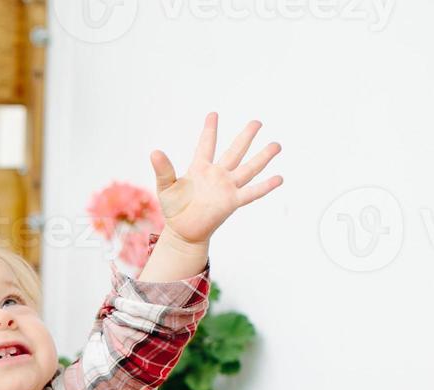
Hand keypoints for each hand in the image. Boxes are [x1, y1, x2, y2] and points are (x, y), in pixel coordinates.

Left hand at [149, 112, 282, 246]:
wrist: (183, 231)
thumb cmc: (174, 209)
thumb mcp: (166, 187)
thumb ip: (163, 170)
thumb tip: (154, 152)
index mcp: (200, 168)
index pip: (206, 144)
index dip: (210, 129)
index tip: (213, 114)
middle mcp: (217, 175)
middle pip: (234, 151)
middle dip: (246, 136)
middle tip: (257, 122)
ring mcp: (226, 187)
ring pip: (248, 168)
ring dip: (262, 157)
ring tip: (276, 145)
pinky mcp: (232, 202)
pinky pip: (251, 193)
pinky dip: (265, 186)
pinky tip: (279, 178)